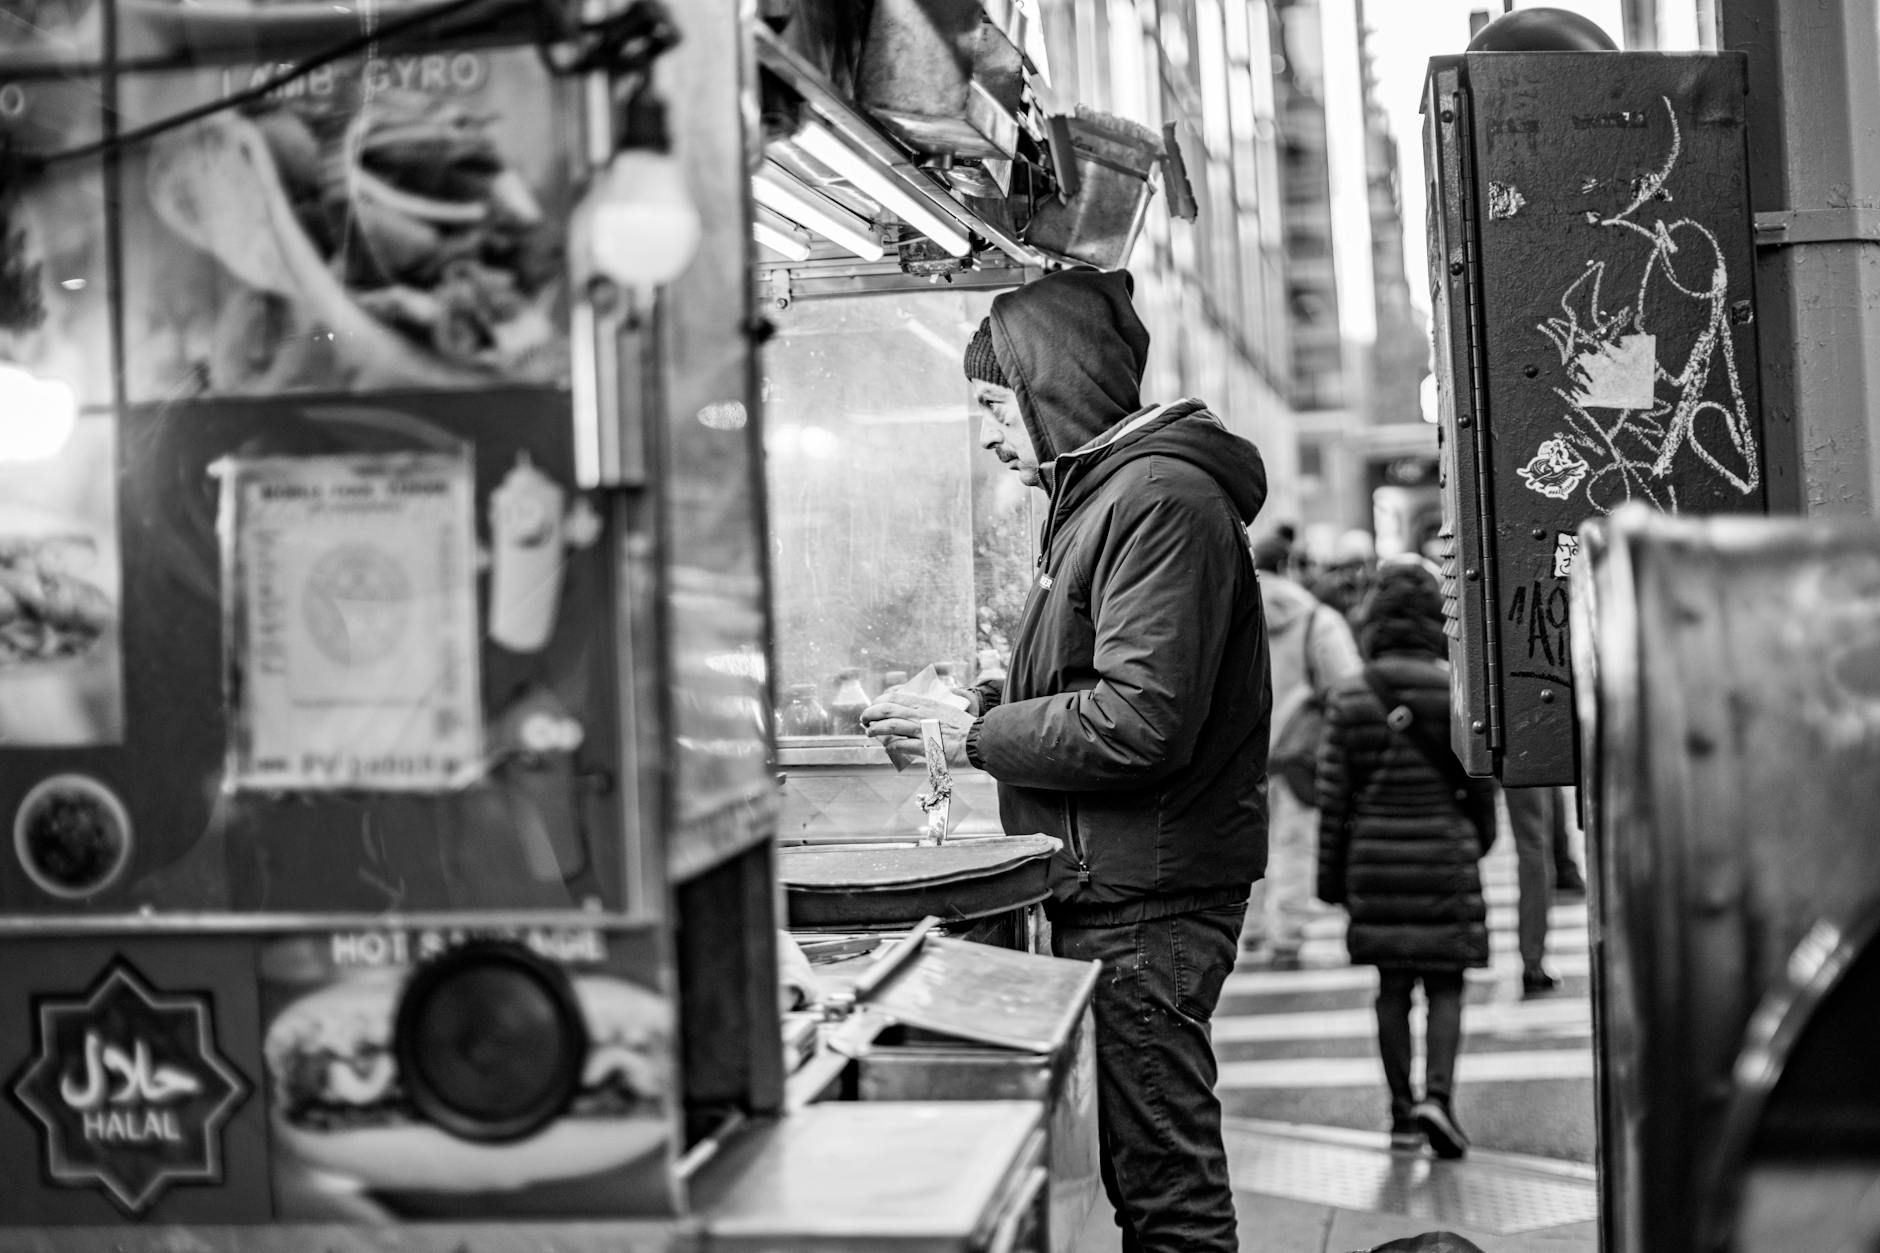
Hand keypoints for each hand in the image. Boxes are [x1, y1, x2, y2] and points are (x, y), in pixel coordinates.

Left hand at [859, 692, 975, 766]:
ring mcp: (922, 730)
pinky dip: (890, 745)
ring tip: (869, 732)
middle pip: (888, 709)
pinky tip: (886, 747)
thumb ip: (930, 707)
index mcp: (926, 703)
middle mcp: (921, 714)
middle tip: (864, 719)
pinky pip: (901, 745)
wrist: (979, 739)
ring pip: (890, 726)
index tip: (874, 705)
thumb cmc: (964, 727)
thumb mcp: (946, 709)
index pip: (896, 696)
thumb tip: (914, 708)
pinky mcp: (925, 746)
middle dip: (871, 713)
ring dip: (875, 729)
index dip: (880, 700)